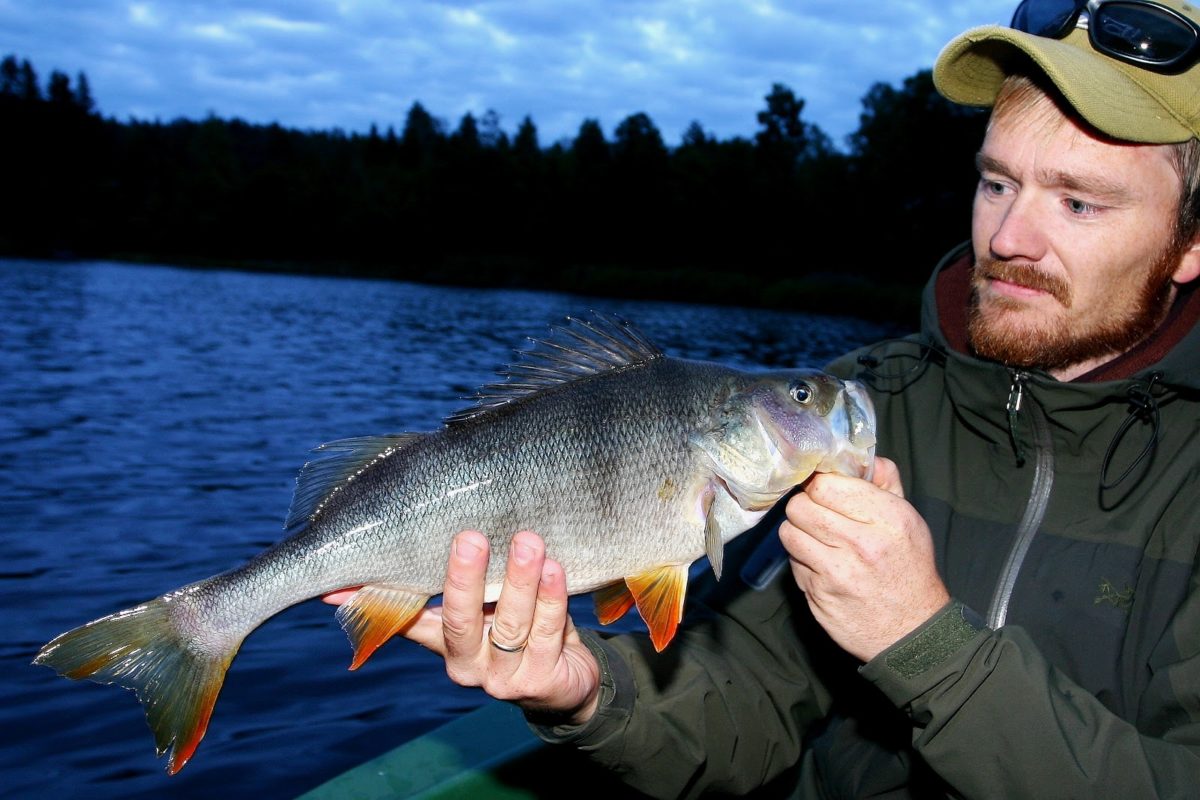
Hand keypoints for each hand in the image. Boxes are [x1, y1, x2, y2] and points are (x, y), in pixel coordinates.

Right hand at [325, 530, 601, 724]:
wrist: (566, 684)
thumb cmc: (514, 629)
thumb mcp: (482, 611)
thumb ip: (455, 584)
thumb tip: (407, 549)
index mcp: (446, 644)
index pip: (406, 620)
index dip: (376, 603)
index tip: (342, 584)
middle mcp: (468, 664)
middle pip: (460, 621)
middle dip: (464, 578)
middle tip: (470, 537)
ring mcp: (503, 677)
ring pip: (510, 624)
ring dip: (520, 580)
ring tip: (528, 541)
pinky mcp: (541, 680)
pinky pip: (547, 632)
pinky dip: (552, 598)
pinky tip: (555, 569)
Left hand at [780, 457, 949, 661]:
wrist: (913, 631)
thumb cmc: (909, 569)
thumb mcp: (909, 520)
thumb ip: (885, 483)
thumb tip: (858, 456)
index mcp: (887, 518)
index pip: (825, 484)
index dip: (819, 485)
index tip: (822, 492)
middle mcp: (861, 543)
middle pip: (800, 507)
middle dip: (805, 508)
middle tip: (817, 516)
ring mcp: (836, 572)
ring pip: (789, 533)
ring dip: (798, 534)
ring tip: (817, 540)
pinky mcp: (818, 595)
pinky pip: (793, 564)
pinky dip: (802, 562)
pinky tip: (822, 566)